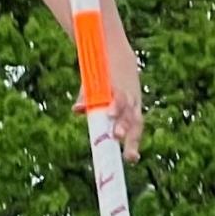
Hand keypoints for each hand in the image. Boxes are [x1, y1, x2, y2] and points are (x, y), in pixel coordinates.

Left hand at [72, 47, 142, 162]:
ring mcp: (135, 104)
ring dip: (133, 140)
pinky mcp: (137, 110)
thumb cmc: (102, 73)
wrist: (120, 57)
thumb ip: (86, 95)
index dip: (116, 106)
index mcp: (118, 88)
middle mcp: (130, 97)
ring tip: (130, 157)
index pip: (119, 98)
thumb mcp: (93, 80)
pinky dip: (134, 142)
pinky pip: (136, 127)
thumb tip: (77, 110)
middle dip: (125, 127)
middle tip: (117, 137)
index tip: (110, 115)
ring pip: (136, 123)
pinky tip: (131, 157)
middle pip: (130, 113)